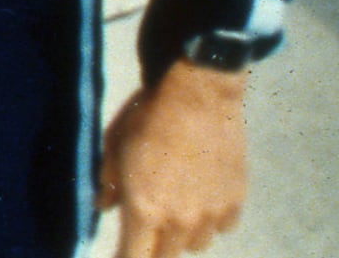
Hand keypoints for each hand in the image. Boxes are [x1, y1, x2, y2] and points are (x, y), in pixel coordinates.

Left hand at [98, 60, 248, 257]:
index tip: (118, 255)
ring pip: (195, 244)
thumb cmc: (146, 118)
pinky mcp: (235, 202)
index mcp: (144, 211)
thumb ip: (107, 184)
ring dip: (181, 235)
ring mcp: (211, 214)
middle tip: (145, 232)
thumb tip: (103, 207)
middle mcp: (180, 221)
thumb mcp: (113, 148)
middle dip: (152, 250)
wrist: (198, 97)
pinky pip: (222, 227)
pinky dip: (210, 220)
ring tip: (174, 208)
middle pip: (166, 257)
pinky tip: (202, 199)